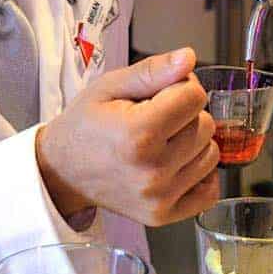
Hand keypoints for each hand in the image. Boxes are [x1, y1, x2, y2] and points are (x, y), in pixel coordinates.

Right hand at [36, 48, 219, 226]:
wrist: (61, 170)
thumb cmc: (85, 125)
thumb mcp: (109, 87)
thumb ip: (152, 71)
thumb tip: (188, 58)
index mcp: (138, 133)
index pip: (195, 97)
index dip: (181, 87)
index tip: (161, 93)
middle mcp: (152, 170)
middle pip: (206, 126)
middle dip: (187, 115)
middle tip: (157, 117)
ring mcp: (159, 197)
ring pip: (211, 155)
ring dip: (193, 143)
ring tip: (163, 141)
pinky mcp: (163, 215)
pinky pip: (209, 192)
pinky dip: (200, 175)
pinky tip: (177, 164)